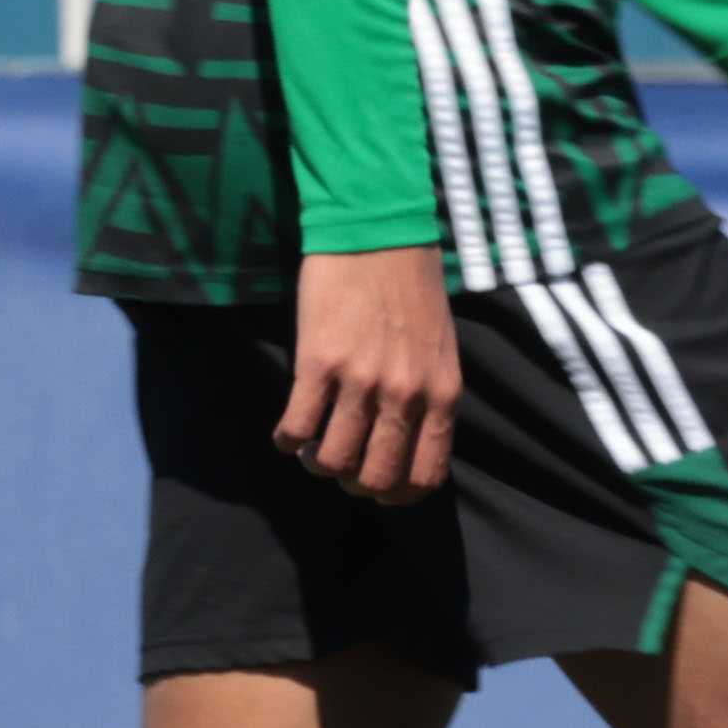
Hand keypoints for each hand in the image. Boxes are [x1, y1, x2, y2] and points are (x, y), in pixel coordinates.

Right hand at [281, 243, 456, 500]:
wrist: (378, 232)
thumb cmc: (411, 288)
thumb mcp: (439, 350)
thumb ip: (429, 396)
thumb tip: (406, 442)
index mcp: (441, 395)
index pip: (425, 476)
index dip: (397, 495)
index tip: (377, 487)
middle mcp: (405, 396)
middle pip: (374, 478)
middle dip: (352, 484)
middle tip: (340, 467)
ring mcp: (360, 381)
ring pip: (332, 459)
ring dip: (316, 463)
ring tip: (309, 449)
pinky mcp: (318, 363)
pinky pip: (296, 426)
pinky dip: (286, 440)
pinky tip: (286, 431)